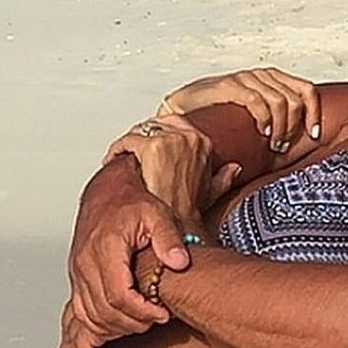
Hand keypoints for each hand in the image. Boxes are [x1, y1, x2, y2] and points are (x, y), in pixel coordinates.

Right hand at [58, 157, 188, 347]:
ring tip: (126, 342)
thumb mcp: (156, 213)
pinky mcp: (78, 285)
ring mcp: (78, 278)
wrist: (107, 195)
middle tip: (153, 322)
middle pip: (102, 311)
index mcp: (103, 250)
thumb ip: (168, 237)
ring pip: (86, 319)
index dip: (141, 310)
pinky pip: (71, 319)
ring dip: (106, 335)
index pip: (118, 294)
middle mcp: (84, 266)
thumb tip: (179, 261)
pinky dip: (71, 344)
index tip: (161, 313)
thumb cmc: (131, 203)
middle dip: (129, 324)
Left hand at [102, 115, 239, 227]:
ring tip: (121, 155)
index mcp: (202, 141)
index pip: (174, 123)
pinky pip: (128, 141)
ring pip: (140, 130)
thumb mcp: (212, 190)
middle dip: (142, 136)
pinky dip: (118, 150)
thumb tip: (234, 169)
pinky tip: (114, 159)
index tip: (149, 144)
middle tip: (131, 150)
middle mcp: (188, 135)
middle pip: (155, 124)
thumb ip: (223, 177)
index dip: (158, 134)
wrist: (179, 223)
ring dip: (129, 143)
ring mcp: (170, 139)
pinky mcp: (152, 146)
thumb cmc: (190, 210)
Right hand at [161, 66, 321, 152]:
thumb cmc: (218, 116)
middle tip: (282, 146)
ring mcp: (246, 78)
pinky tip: (261, 132)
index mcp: (272, 79)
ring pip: (280, 102)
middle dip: (294, 127)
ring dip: (280, 128)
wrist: (182, 109)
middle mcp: (262, 75)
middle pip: (296, 99)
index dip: (315, 113)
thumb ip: (276, 119)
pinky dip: (264, 119)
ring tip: (272, 145)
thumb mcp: (255, 116)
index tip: (314, 135)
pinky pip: (258, 101)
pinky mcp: (230, 85)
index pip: (307, 90)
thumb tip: (302, 138)